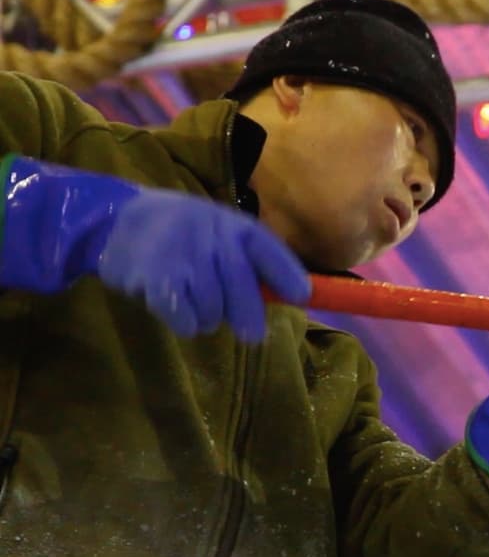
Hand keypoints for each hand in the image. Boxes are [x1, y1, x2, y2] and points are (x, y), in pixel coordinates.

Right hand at [0, 155, 309, 340]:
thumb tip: (296, 295)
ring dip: (208, 317)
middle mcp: (212, 239)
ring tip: (193, 301)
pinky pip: (185, 319)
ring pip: (213, 312)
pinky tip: (173, 306)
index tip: (302, 297)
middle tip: (252, 336)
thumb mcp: (220, 233)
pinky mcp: (158, 280)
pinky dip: (184, 322)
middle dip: (248, 318)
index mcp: (233, 227)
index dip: (288, 275)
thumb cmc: (184, 233)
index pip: (268, 252)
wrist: (118, 220)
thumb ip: (251, 260)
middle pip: (243, 292)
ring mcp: (184, 258)